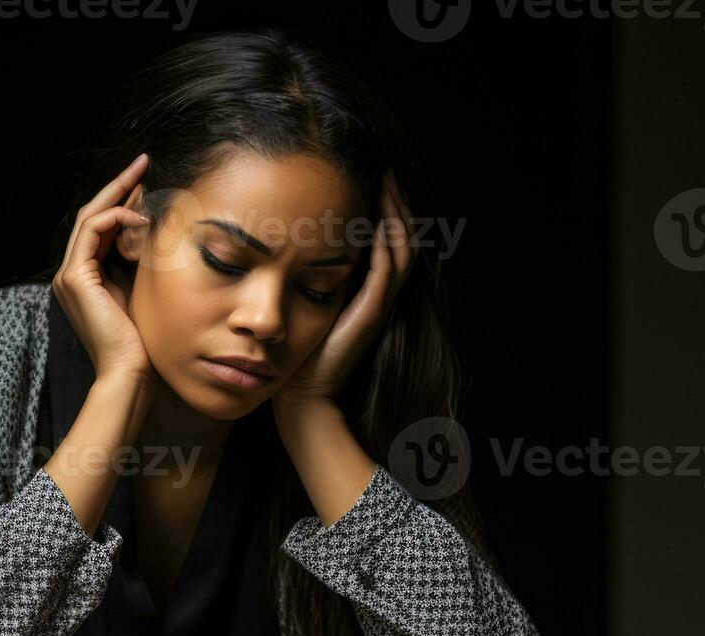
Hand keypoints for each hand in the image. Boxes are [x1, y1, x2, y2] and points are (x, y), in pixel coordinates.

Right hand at [51, 152, 156, 385]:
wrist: (130, 372)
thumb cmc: (142, 341)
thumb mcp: (141, 291)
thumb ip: (138, 263)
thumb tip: (153, 231)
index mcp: (85, 278)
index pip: (101, 227)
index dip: (122, 201)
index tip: (146, 181)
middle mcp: (71, 274)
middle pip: (93, 215)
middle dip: (119, 186)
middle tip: (142, 162)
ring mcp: (69, 276)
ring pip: (90, 217)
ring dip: (118, 195)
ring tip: (144, 177)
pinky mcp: (75, 277)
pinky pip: (93, 231)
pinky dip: (116, 218)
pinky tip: (141, 217)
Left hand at [273, 169, 418, 408]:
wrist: (304, 396)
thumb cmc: (300, 354)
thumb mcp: (309, 305)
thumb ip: (315, 278)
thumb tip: (300, 244)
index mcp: (370, 292)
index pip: (389, 242)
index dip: (388, 210)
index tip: (376, 178)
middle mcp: (381, 297)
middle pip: (403, 239)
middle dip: (397, 204)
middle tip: (387, 170)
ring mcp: (379, 306)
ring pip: (401, 251)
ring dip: (395, 216)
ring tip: (387, 184)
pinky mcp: (370, 316)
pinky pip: (386, 274)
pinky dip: (385, 247)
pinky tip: (377, 223)